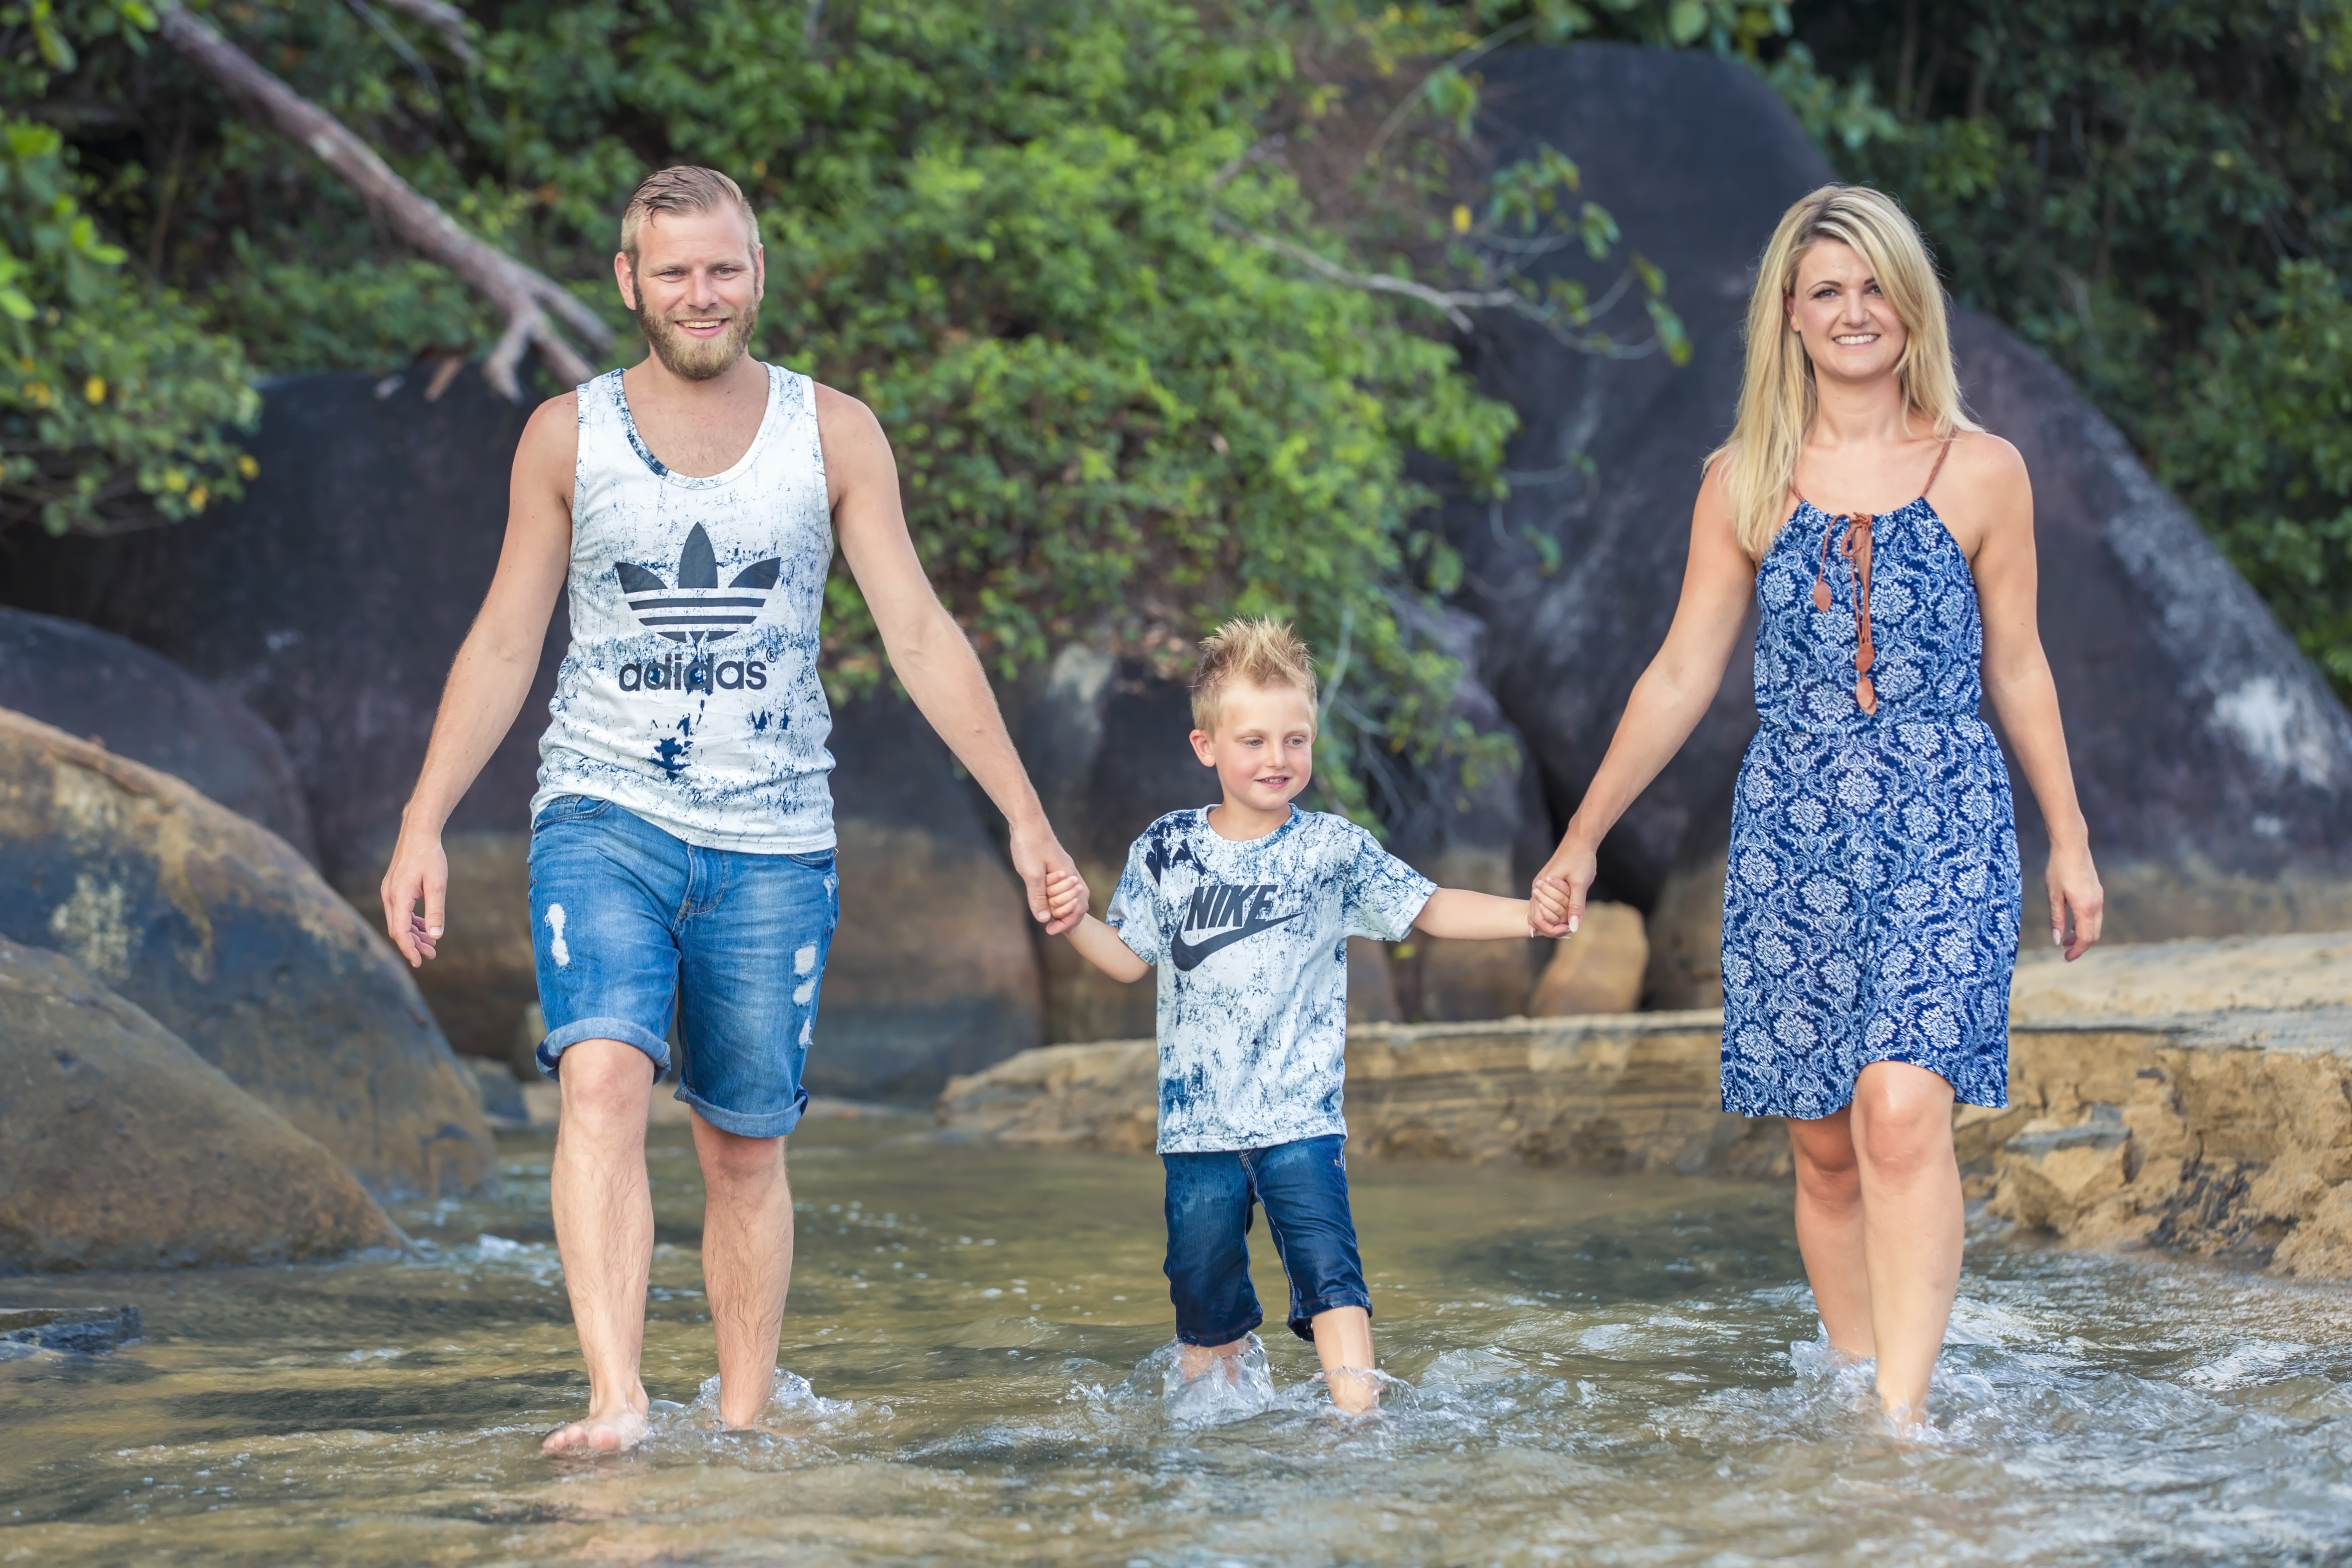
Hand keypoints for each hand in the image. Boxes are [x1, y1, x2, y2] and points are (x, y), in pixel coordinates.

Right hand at [378, 815, 448, 967]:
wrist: (418, 832)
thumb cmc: (429, 857)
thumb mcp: (437, 885)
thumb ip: (435, 912)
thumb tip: (436, 936)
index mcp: (398, 898)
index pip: (400, 933)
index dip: (409, 950)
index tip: (420, 962)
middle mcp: (389, 896)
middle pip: (398, 930)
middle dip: (413, 945)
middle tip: (431, 955)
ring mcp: (389, 891)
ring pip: (398, 921)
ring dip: (413, 934)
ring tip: (430, 944)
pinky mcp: (393, 887)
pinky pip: (400, 911)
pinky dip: (411, 921)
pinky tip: (424, 926)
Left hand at [1010, 819, 1086, 934]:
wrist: (1026, 820)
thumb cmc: (1030, 845)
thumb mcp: (1032, 874)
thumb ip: (1038, 897)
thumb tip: (1044, 919)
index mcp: (1069, 875)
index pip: (1078, 906)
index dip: (1067, 921)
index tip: (1051, 930)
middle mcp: (1070, 872)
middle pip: (1078, 902)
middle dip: (1067, 917)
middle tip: (1052, 928)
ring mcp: (1063, 868)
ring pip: (1070, 894)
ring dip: (1061, 907)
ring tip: (1050, 918)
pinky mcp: (1054, 864)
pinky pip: (1061, 886)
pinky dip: (1056, 897)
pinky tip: (1046, 900)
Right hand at [1529, 835, 1596, 938]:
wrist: (1580, 840)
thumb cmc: (1579, 859)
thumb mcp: (1580, 884)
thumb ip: (1576, 906)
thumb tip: (1573, 928)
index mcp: (1540, 888)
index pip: (1538, 918)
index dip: (1552, 929)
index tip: (1568, 930)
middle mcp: (1537, 887)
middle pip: (1538, 916)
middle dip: (1554, 925)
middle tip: (1570, 928)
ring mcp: (1541, 885)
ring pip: (1543, 909)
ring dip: (1555, 917)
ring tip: (1569, 922)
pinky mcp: (1548, 883)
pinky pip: (1547, 901)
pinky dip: (1556, 909)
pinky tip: (1565, 914)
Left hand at [2048, 841, 2102, 960]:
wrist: (2072, 847)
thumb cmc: (2059, 870)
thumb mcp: (2053, 896)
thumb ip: (2056, 919)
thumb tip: (2057, 940)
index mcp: (2085, 908)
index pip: (2085, 938)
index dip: (2076, 951)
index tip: (2065, 958)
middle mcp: (2096, 905)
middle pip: (2093, 935)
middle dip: (2080, 946)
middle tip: (2064, 951)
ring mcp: (2099, 898)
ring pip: (2095, 925)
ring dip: (2082, 935)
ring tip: (2065, 938)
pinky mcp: (2097, 893)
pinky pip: (2095, 915)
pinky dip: (2085, 924)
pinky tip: (2072, 923)